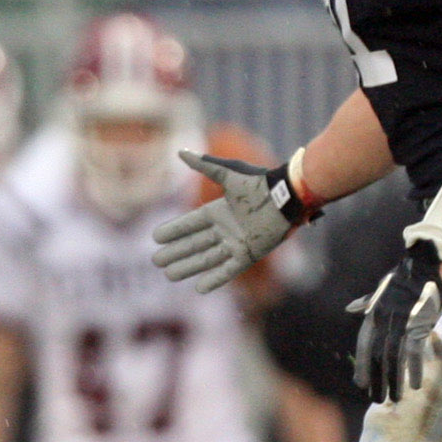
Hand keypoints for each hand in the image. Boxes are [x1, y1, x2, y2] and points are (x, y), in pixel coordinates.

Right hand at [150, 151, 302, 292]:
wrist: (286, 198)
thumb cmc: (259, 184)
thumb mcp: (228, 174)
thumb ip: (205, 166)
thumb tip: (179, 152)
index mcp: (219, 211)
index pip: (190, 224)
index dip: (174, 231)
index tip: (156, 238)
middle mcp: (225, 229)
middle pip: (194, 244)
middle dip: (176, 252)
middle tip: (157, 261)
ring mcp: (236, 243)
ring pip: (207, 259)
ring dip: (188, 267)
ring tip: (170, 276)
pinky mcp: (249, 255)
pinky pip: (228, 270)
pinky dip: (214, 279)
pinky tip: (198, 288)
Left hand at [349, 241, 441, 403]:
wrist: (427, 265)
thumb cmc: (404, 278)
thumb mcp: (381, 289)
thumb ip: (366, 302)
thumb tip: (350, 308)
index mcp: (374, 314)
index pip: (363, 345)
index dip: (361, 366)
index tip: (360, 384)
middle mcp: (384, 321)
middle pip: (376, 357)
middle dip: (376, 380)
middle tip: (376, 398)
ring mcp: (401, 324)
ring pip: (393, 358)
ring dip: (393, 381)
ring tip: (393, 398)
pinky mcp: (419, 325)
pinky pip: (414, 352)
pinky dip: (414, 369)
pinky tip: (414, 385)